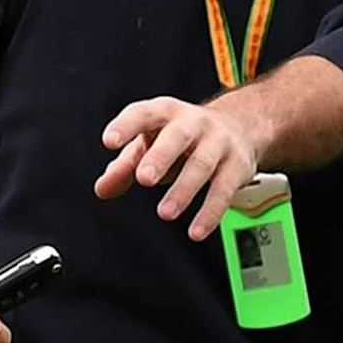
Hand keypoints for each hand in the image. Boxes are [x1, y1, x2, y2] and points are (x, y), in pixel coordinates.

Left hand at [96, 93, 268, 239]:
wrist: (239, 126)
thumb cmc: (182, 137)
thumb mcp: (150, 144)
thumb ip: (124, 166)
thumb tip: (103, 188)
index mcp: (164, 112)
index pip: (142, 114)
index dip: (125, 126)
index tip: (109, 141)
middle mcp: (192, 123)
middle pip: (176, 137)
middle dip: (160, 157)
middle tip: (144, 178)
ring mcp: (218, 142)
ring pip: (202, 165)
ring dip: (183, 190)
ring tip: (165, 212)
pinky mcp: (237, 165)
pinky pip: (224, 189)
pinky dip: (210, 212)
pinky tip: (196, 230)